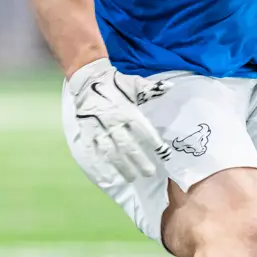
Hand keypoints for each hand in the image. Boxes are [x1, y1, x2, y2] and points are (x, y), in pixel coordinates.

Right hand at [66, 58, 170, 180]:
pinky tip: (106, 177)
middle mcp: (113, 121)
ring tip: (131, 178)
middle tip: (150, 173)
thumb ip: (151, 89)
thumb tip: (170, 87)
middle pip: (128, 145)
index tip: (164, 155)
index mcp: (127, 110)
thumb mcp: (134, 83)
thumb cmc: (115, 83)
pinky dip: (98, 166)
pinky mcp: (86, 131)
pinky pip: (91, 151)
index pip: (143, 129)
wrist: (87, 78)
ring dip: (121, 167)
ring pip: (110, 152)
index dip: (154, 142)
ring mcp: (98, 128)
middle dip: (139, 161)